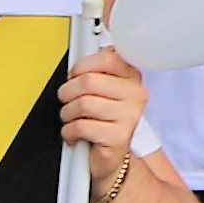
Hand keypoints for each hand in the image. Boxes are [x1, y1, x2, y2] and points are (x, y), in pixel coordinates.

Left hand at [59, 46, 150, 166]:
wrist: (113, 157)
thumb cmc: (104, 120)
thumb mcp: (104, 90)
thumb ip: (97, 68)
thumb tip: (83, 45)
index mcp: (132, 77)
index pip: (106, 58)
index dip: (81, 66)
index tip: (75, 75)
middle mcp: (136, 95)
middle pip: (88, 81)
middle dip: (68, 91)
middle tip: (67, 100)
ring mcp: (130, 117)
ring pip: (83, 104)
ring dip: (68, 113)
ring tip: (72, 118)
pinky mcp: (119, 138)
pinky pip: (81, 127)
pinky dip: (69, 131)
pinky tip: (75, 133)